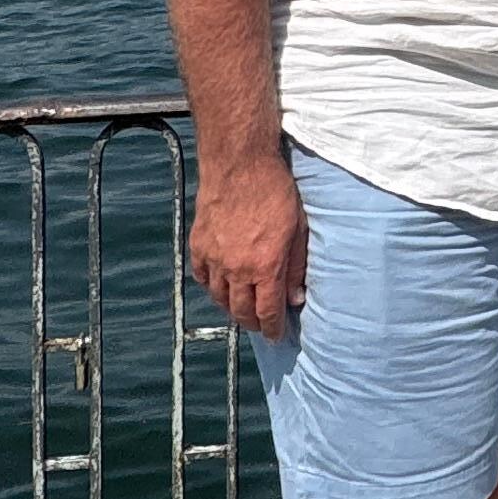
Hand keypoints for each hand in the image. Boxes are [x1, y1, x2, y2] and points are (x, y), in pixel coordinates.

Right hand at [190, 151, 308, 331]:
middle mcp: (237, 268)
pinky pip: (202, 277)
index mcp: (265, 266)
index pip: (268, 311)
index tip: (276, 335)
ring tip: (243, 308)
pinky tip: (222, 286)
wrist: (240, 163)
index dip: (272, 328)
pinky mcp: (199, 244)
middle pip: (241, 311)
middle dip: (253, 323)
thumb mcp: (299, 229)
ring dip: (232, 307)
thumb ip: (297, 267)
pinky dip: (212, 287)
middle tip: (261, 325)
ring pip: (219, 298)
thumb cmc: (275, 191)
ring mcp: (214, 258)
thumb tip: (296, 297)